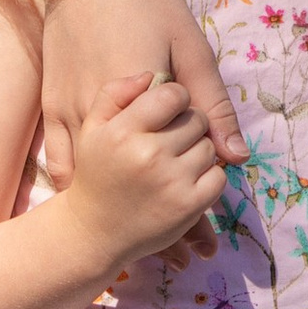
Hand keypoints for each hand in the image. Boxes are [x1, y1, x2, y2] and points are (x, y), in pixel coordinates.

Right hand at [38, 0, 243, 203]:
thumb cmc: (148, 3)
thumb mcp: (192, 49)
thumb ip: (212, 105)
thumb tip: (237, 156)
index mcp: (147, 102)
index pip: (182, 150)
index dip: (194, 149)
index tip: (197, 138)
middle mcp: (106, 116)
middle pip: (145, 165)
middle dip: (164, 166)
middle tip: (171, 150)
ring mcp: (73, 114)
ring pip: (102, 175)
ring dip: (124, 183)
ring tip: (142, 181)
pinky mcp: (51, 110)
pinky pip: (62, 166)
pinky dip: (82, 182)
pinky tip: (101, 185)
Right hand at [64, 71, 231, 279]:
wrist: (89, 232)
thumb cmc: (94, 173)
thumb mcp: (92, 126)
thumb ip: (114, 93)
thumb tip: (148, 77)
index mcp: (122, 130)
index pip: (172, 95)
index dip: (176, 97)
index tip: (169, 108)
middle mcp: (146, 154)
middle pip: (195, 120)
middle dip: (188, 124)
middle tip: (171, 137)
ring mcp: (169, 181)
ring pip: (209, 148)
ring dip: (198, 151)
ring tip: (175, 161)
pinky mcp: (187, 206)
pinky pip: (218, 178)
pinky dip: (208, 178)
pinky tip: (185, 181)